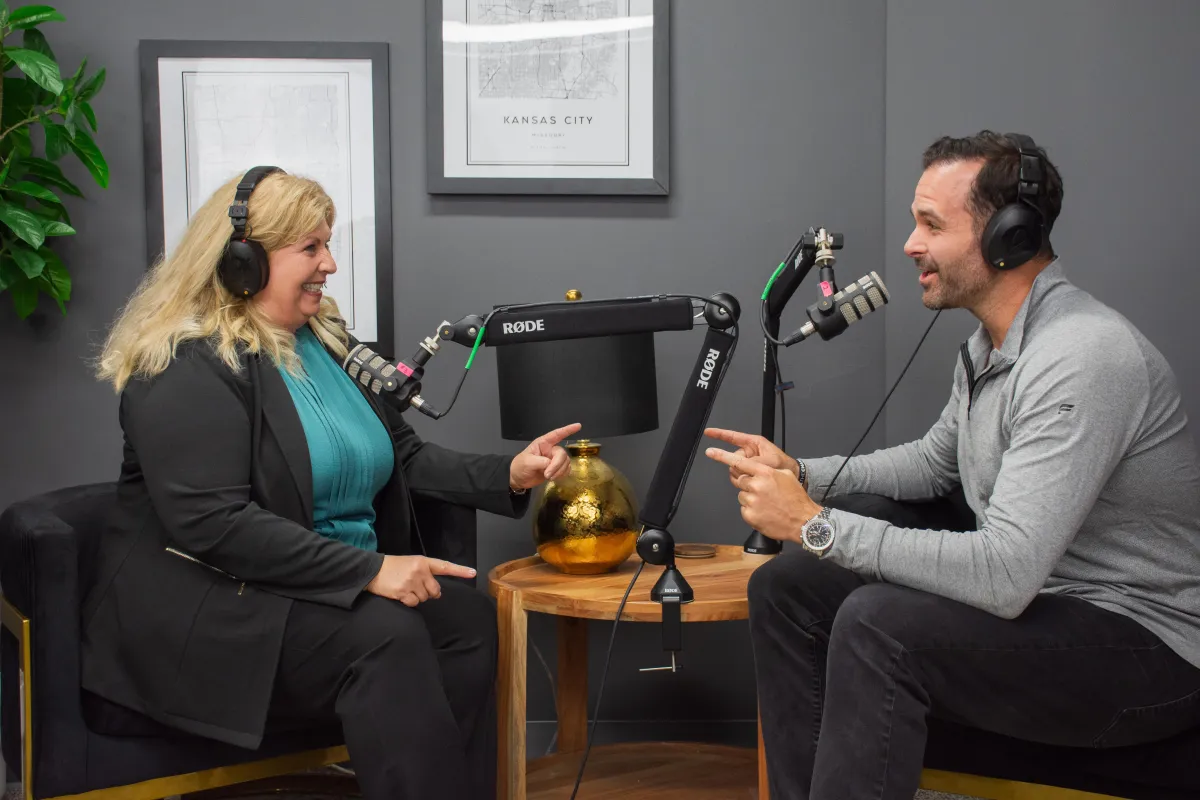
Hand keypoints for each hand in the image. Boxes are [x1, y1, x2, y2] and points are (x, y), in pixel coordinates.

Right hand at [364, 555, 476, 606]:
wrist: (372, 569)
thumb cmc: (393, 567)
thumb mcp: (411, 563)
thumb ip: (425, 573)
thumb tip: (436, 591)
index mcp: (423, 561)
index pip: (445, 566)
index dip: (460, 571)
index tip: (473, 573)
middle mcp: (419, 570)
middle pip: (435, 590)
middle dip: (428, 592)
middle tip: (416, 587)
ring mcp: (411, 581)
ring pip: (424, 598)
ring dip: (416, 597)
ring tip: (405, 588)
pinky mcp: (403, 591)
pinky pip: (414, 603)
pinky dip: (408, 602)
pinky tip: (400, 594)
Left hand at [509, 422, 581, 490]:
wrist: (519, 479)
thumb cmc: (520, 466)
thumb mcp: (527, 462)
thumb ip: (540, 462)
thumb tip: (551, 464)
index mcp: (543, 443)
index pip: (557, 434)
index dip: (568, 430)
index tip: (578, 426)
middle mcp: (550, 450)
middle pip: (562, 454)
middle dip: (557, 465)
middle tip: (547, 475)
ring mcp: (554, 459)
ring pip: (566, 462)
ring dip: (559, 472)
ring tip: (548, 477)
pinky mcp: (556, 469)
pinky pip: (566, 469)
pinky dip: (562, 474)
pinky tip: (554, 478)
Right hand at [704, 428, 801, 486]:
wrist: (792, 478)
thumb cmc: (785, 466)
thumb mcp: (770, 462)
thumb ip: (754, 463)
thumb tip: (740, 469)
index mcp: (754, 443)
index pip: (732, 437)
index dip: (719, 434)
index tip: (707, 432)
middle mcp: (749, 452)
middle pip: (732, 458)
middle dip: (738, 467)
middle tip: (750, 472)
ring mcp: (748, 463)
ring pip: (734, 470)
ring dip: (741, 476)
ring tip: (755, 478)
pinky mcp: (748, 473)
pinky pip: (738, 477)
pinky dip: (742, 481)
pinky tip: (753, 483)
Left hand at [704, 445, 821, 542]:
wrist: (803, 521)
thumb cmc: (796, 499)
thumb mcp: (786, 476)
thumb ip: (768, 470)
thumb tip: (756, 469)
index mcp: (765, 473)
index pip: (740, 462)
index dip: (722, 456)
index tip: (710, 452)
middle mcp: (756, 485)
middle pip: (740, 481)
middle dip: (749, 485)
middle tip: (764, 492)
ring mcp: (752, 501)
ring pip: (742, 496)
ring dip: (751, 499)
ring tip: (767, 504)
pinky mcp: (749, 515)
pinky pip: (744, 509)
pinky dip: (752, 511)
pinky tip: (765, 513)